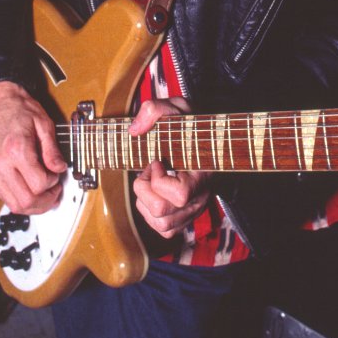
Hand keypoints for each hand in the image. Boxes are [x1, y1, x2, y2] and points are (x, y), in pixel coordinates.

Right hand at [0, 80, 67, 213]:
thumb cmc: (19, 109)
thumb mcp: (43, 124)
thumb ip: (52, 150)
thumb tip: (59, 169)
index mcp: (16, 149)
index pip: (39, 184)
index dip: (53, 184)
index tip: (57, 175)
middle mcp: (1, 163)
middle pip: (26, 201)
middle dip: (46, 201)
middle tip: (55, 192)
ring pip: (15, 205)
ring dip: (34, 206)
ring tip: (45, 194)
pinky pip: (6, 198)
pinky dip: (21, 200)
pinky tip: (31, 191)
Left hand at [129, 98, 209, 238]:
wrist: (203, 137)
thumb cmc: (189, 125)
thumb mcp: (176, 107)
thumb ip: (155, 110)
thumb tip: (134, 130)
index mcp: (201, 174)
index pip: (180, 194)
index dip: (160, 180)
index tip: (157, 160)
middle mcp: (199, 197)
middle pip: (163, 212)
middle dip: (146, 189)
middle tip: (150, 170)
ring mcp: (192, 210)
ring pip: (161, 224)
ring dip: (145, 201)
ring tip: (150, 181)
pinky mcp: (184, 217)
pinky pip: (163, 229)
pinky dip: (149, 214)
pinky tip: (151, 193)